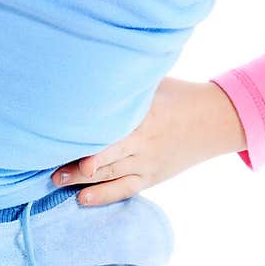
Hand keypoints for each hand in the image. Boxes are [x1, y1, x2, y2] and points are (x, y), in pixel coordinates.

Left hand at [50, 77, 246, 207]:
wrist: (214, 120)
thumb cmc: (180, 94)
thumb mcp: (156, 81)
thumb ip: (129, 82)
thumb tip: (96, 66)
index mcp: (144, 114)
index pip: (111, 127)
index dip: (88, 135)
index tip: (60, 136)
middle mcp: (144, 141)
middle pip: (106, 154)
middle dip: (77, 163)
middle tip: (50, 167)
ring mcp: (148, 161)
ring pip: (110, 173)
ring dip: (82, 179)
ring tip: (56, 180)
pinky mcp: (152, 176)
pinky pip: (125, 189)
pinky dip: (104, 196)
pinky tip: (81, 199)